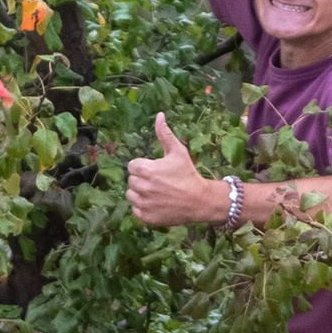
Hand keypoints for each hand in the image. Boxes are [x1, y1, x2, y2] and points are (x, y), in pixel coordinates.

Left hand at [127, 110, 224, 226]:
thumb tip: (159, 115)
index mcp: (147, 170)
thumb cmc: (188, 174)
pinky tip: (156, 203)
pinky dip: (143, 207)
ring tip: (157, 192)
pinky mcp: (146, 217)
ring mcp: (143, 203)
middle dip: (142, 179)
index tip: (156, 169)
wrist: (200, 200)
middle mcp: (142, 187)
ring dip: (140, 193)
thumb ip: (164, 134)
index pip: (132, 166)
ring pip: (131, 195)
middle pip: (131, 180)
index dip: (143, 166)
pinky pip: (135, 210)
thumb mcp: (178, 151)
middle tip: (158, 181)